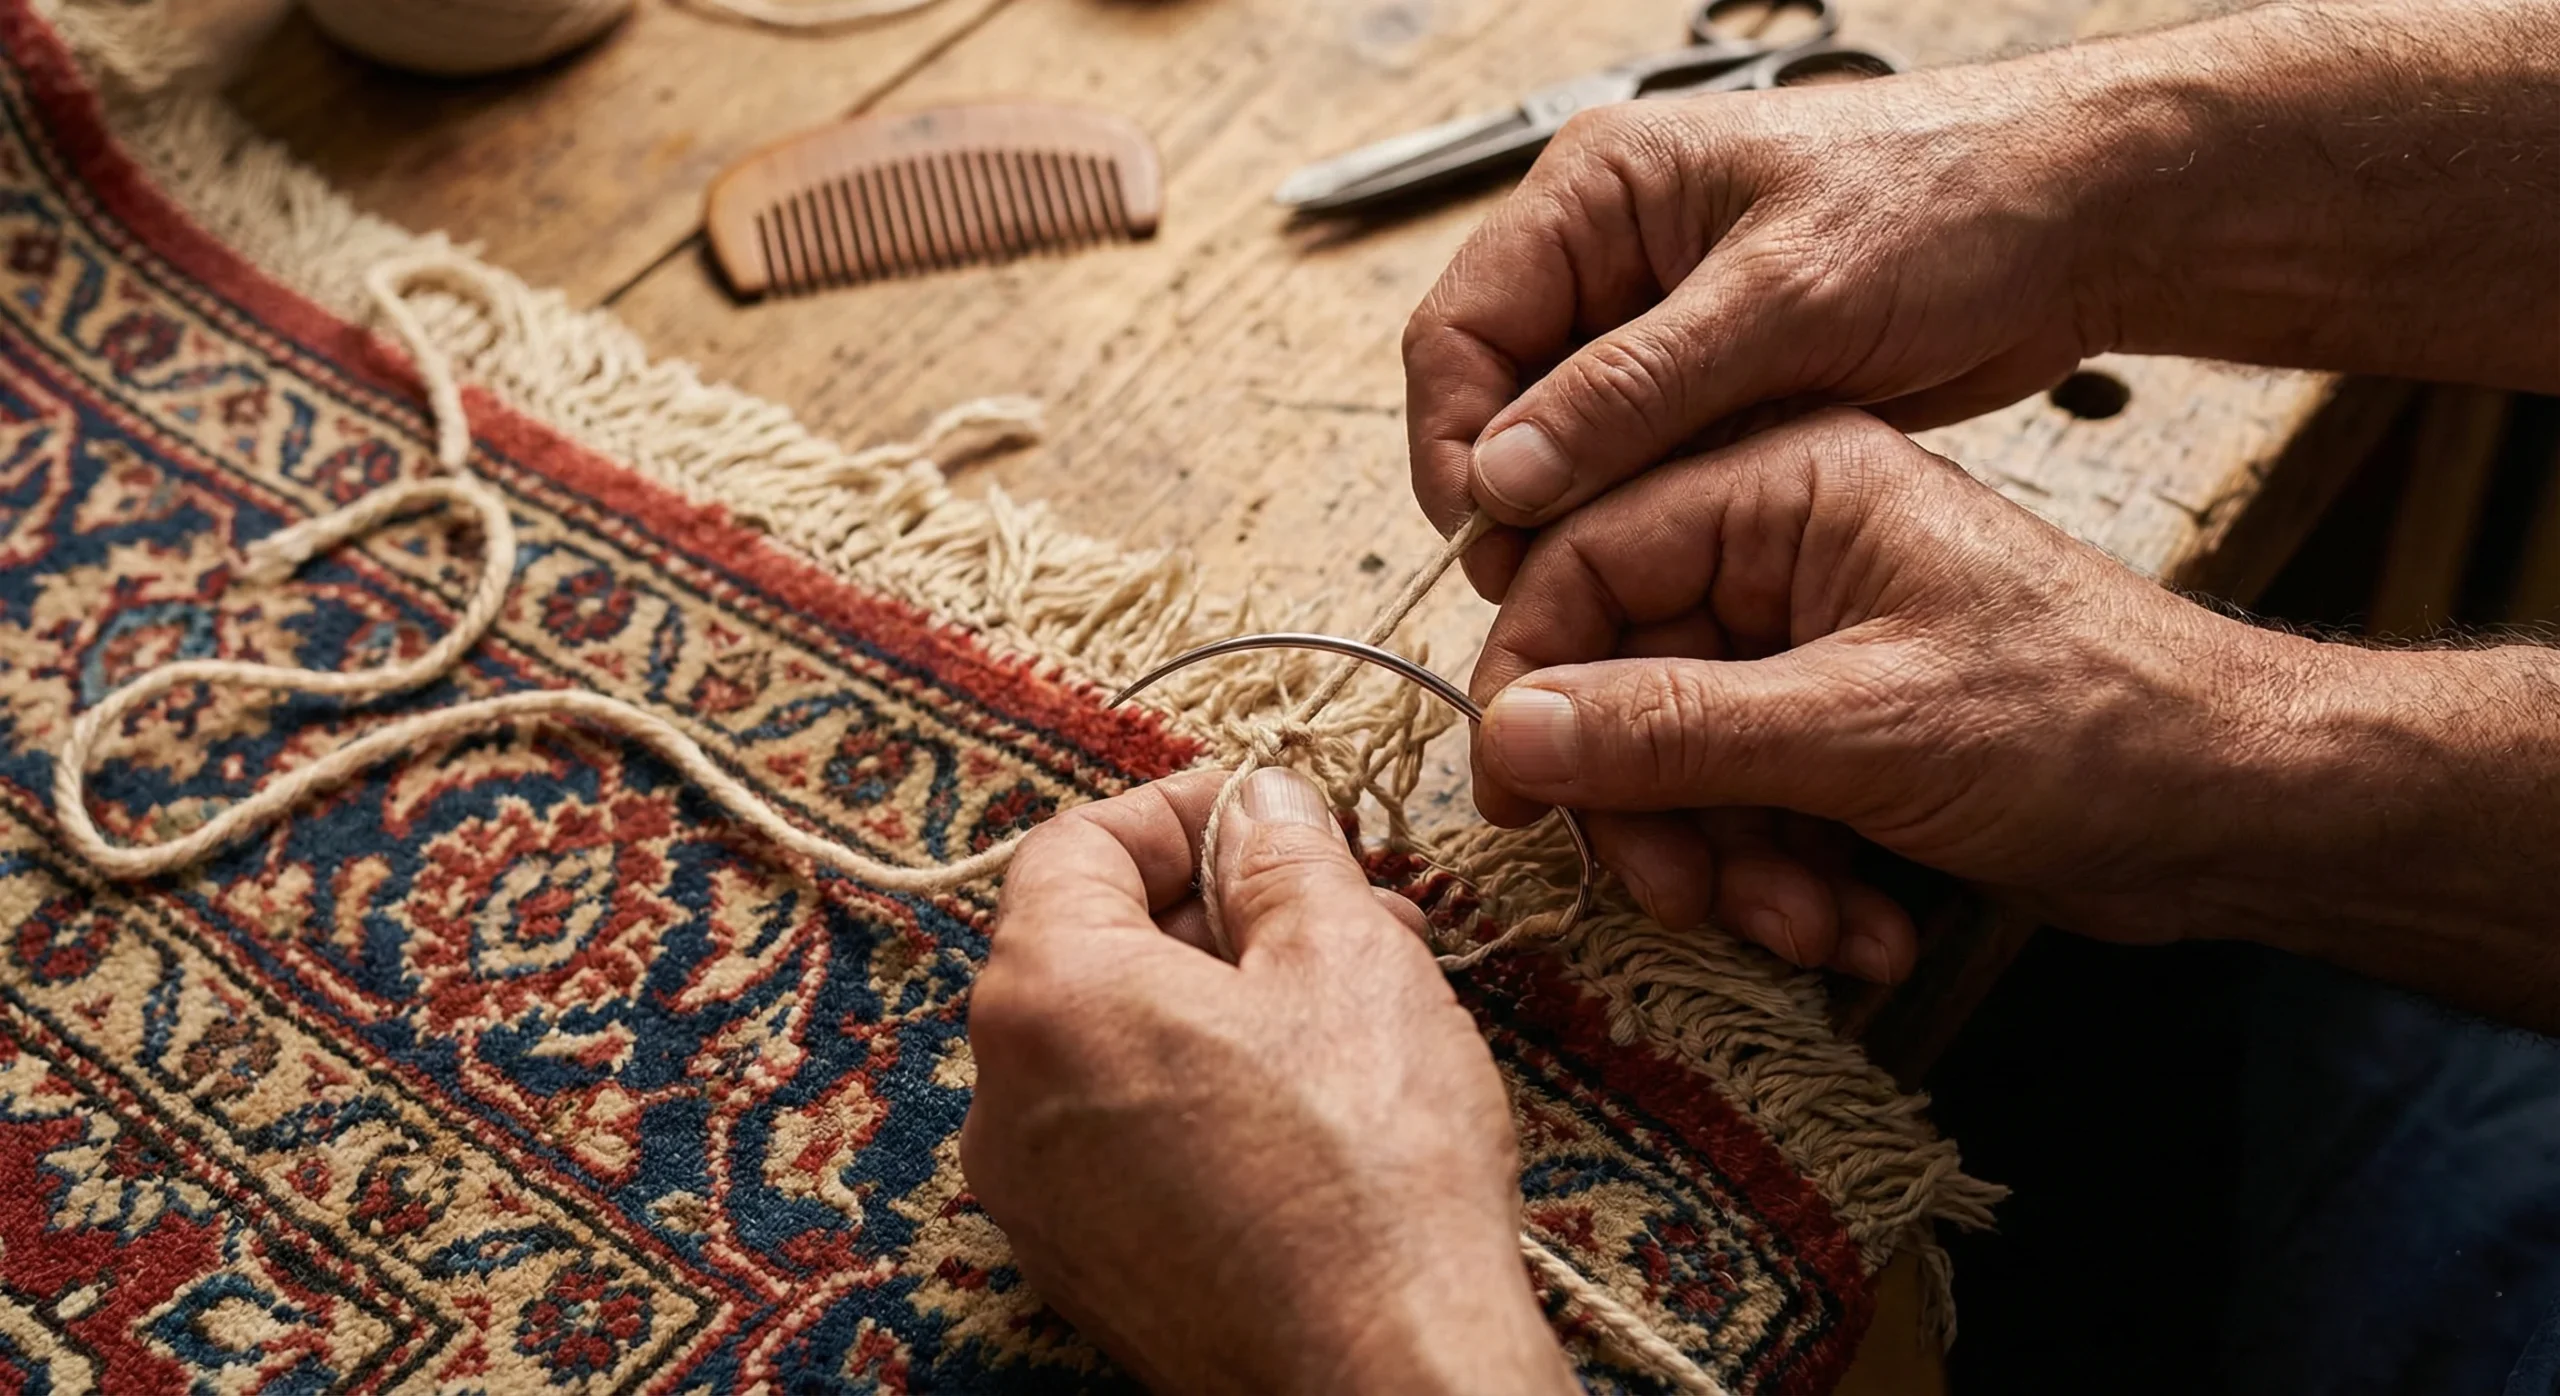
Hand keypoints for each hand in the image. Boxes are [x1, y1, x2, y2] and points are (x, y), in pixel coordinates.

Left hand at [961, 768, 1577, 1395]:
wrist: (1379, 1380)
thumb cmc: (1367, 1165)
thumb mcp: (1346, 955)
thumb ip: (1286, 853)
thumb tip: (1262, 802)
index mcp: (1045, 996)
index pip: (1073, 847)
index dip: (1177, 810)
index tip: (1262, 810)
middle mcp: (1004, 1101)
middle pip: (1090, 949)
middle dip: (1216, 908)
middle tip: (1333, 900)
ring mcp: (1038, 1202)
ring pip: (1116, 1048)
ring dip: (1222, 998)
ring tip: (1351, 995)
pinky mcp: (1089, 1273)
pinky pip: (1127, 1140)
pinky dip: (1202, 1090)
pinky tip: (1314, 1097)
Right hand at [1405, 57, 2116, 593]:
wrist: (2076, 216)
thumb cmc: (1947, 202)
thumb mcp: (1783, 299)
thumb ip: (1632, 391)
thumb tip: (1502, 477)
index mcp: (1598, 190)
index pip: (1458, 330)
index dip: (1453, 444)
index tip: (1485, 542)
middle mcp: (1610, 250)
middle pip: (1496, 394)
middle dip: (1514, 495)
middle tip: (1544, 592)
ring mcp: (1658, 318)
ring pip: (1564, 440)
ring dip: (1582, 514)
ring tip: (1614, 591)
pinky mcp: (1711, 375)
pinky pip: (1638, 459)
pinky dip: (1646, 511)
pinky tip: (1674, 564)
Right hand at [1466, 409, 2326, 980]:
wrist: (2237, 807)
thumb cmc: (2089, 722)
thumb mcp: (1859, 728)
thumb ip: (1671, 728)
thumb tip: (1513, 730)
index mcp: (1784, 482)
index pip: (1585, 557)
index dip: (1534, 680)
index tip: (1518, 792)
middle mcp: (1783, 546)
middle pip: (1622, 674)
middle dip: (1652, 808)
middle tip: (1681, 896)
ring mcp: (1810, 640)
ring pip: (1680, 756)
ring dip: (1728, 864)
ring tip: (1809, 931)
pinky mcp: (1838, 724)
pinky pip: (1748, 800)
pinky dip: (1786, 878)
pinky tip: (1863, 930)